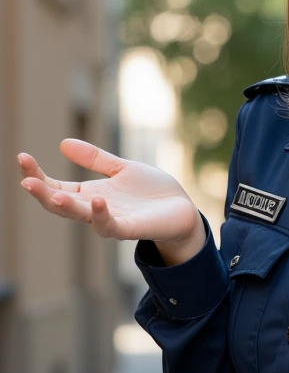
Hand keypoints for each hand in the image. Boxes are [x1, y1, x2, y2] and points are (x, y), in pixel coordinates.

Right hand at [18, 139, 204, 258]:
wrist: (182, 210)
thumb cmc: (151, 192)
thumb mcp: (121, 169)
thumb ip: (95, 159)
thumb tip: (63, 143)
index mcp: (89, 194)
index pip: (55, 186)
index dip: (37, 174)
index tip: (22, 157)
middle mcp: (94, 209)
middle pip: (60, 204)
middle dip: (42, 193)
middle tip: (26, 181)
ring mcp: (111, 220)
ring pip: (81, 217)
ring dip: (66, 207)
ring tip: (54, 194)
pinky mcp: (130, 228)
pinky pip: (111, 225)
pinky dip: (101, 215)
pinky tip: (96, 201)